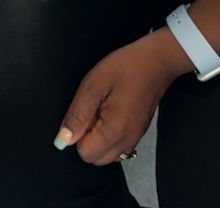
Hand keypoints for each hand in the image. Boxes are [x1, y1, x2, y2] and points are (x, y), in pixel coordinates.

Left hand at [53, 31, 189, 165]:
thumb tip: (62, 140)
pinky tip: (112, 113)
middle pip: (96, 159)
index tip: (86, 112)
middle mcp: (127, 141)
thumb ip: (76, 115)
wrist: (157, 60)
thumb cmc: (126, 67)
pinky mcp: (139, 133)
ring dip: (99, 139)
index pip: (85, 154)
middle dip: (88, 139)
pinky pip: (118, 147)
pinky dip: (110, 136)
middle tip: (93, 110)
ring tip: (103, 110)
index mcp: (115, 131)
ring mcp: (135, 138)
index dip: (78, 134)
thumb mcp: (93, 85)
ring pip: (107, 155)